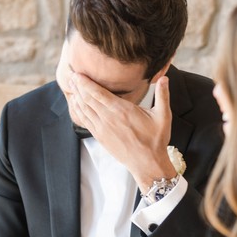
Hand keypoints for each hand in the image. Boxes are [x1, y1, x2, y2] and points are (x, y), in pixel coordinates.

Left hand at [64, 72, 174, 190]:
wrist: (147, 163)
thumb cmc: (156, 139)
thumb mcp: (163, 116)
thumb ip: (163, 95)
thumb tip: (165, 77)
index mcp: (122, 110)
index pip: (98, 93)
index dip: (86, 83)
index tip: (78, 74)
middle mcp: (108, 118)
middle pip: (88, 99)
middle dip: (79, 86)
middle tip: (72, 75)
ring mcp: (102, 128)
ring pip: (84, 109)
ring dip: (77, 97)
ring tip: (71, 86)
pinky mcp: (100, 137)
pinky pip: (85, 121)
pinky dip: (78, 111)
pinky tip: (75, 104)